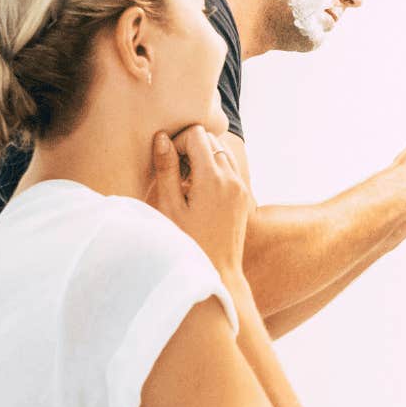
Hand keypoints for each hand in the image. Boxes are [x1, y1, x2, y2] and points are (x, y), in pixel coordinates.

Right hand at [148, 125, 253, 274]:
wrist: (218, 272)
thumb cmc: (189, 243)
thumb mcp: (170, 207)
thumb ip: (166, 169)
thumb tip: (162, 137)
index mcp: (213, 177)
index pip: (196, 134)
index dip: (178, 143)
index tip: (169, 166)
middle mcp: (232, 178)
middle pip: (210, 139)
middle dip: (190, 149)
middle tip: (176, 176)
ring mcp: (240, 186)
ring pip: (221, 151)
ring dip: (203, 158)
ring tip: (187, 184)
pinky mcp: (243, 196)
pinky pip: (229, 168)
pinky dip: (214, 170)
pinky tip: (200, 192)